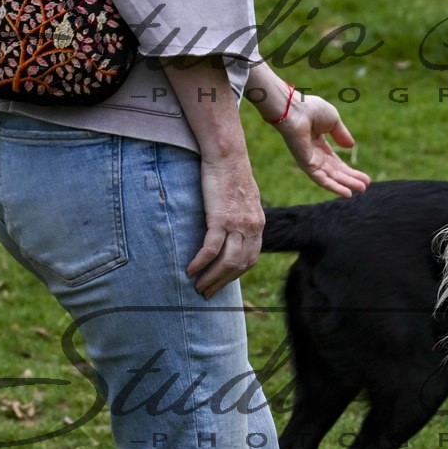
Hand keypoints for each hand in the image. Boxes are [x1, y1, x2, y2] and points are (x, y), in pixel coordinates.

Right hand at [186, 153, 263, 297]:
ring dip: (211, 277)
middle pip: (239, 265)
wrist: (227, 155)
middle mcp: (252, 228)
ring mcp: (237, 224)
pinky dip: (201, 262)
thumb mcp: (244, 199)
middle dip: (222, 282)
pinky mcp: (221, 218)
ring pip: (226, 261)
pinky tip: (190, 270)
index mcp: (258, 224)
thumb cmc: (231, 174)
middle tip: (206, 292)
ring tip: (197, 286)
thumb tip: (232, 229)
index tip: (222, 283)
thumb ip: (242, 217)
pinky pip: (211, 248)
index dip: (236, 275)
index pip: (250, 259)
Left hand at [270, 91, 370, 196]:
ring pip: (330, 177)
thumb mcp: (333, 120)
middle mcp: (314, 155)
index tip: (364, 177)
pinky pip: (322, 179)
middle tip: (365, 187)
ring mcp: (309, 160)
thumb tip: (351, 146)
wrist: (295, 110)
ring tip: (362, 190)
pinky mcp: (306, 164)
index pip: (336, 162)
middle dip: (350, 179)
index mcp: (319, 144)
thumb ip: (342, 134)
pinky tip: (347, 193)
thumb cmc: (311, 110)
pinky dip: (334, 187)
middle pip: (335, 172)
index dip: (350, 170)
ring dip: (346, 184)